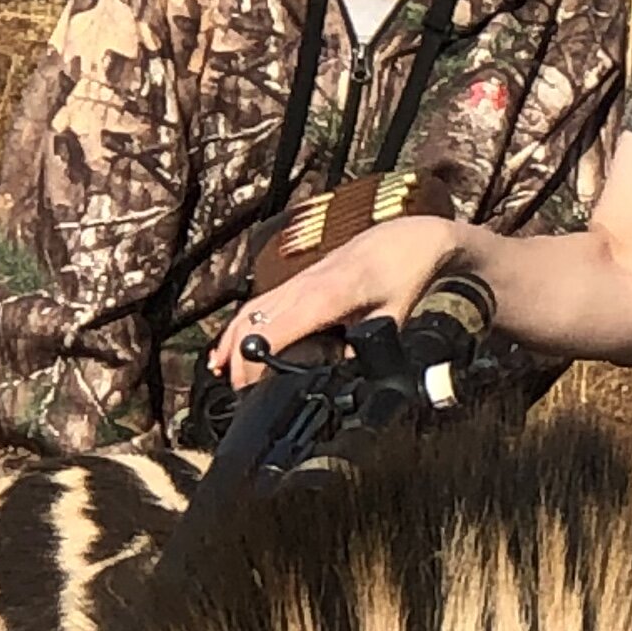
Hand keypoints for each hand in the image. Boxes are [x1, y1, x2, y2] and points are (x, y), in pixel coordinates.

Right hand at [218, 215, 463, 388]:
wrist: (408, 237)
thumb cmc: (403, 274)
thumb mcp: (392, 320)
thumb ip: (365, 348)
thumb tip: (345, 376)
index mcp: (325, 297)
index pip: (273, 332)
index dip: (254, 362)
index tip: (249, 389)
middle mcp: (302, 286)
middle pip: (252, 323)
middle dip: (238, 359)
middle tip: (239, 393)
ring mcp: (297, 281)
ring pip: (250, 311)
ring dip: (232, 341)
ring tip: (222, 372)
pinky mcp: (298, 280)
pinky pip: (260, 303)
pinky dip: (242, 324)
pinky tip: (233, 343)